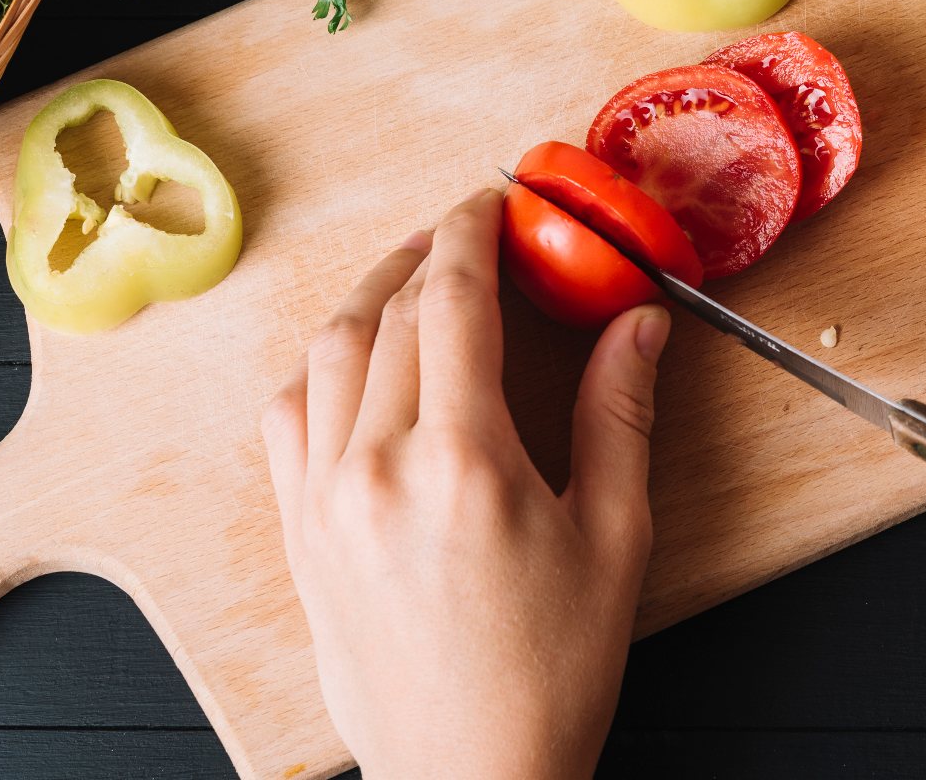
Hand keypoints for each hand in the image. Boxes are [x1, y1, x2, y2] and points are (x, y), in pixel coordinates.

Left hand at [261, 189, 670, 778]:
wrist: (471, 774)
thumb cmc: (550, 672)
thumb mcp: (612, 537)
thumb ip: (621, 416)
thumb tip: (638, 325)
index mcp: (462, 462)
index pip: (451, 302)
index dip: (471, 234)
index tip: (491, 203)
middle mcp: (376, 468)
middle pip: (387, 314)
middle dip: (429, 253)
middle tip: (469, 232)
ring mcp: (322, 500)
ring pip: (326, 353)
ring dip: (368, 295)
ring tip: (411, 276)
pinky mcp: (299, 533)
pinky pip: (287, 416)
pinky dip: (319, 363)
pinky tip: (352, 358)